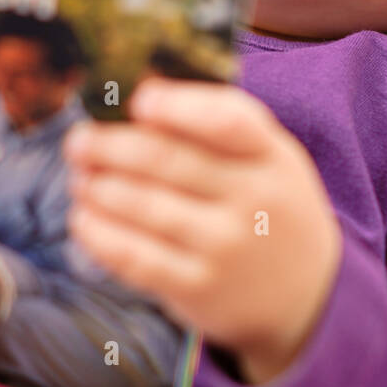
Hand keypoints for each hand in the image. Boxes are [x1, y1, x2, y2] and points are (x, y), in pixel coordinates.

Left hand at [62, 77, 342, 385]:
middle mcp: (252, 200)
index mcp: (271, 155)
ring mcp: (225, 247)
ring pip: (145, 207)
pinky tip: (83, 219)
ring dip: (100, 188)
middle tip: (79, 140)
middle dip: (111, 147)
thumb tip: (143, 92)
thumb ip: (220, 123)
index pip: (227, 121)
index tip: (139, 99)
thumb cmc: (271, 205)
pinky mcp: (199, 287)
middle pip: (168, 162)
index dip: (179, 107)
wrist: (308, 293)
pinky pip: (136, 257)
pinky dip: (100, 235)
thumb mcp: (270, 157)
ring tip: (80, 177)